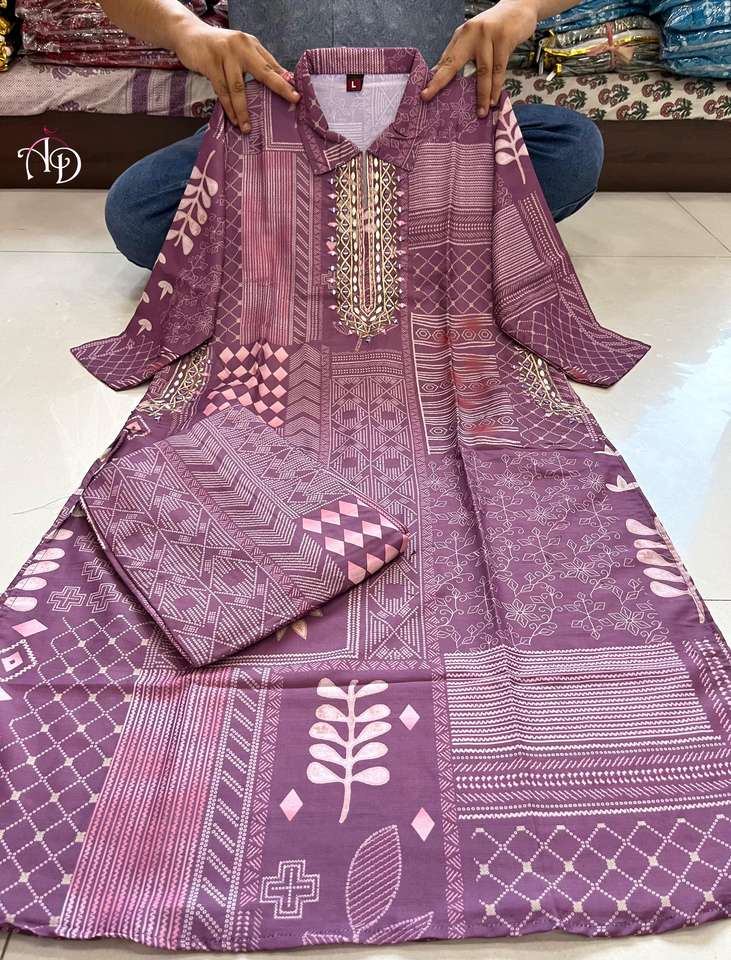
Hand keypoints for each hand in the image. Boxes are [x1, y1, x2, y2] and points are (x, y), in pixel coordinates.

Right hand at [175, 21, 298, 131]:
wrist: (188, 34)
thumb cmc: (217, 47)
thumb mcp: (239, 50)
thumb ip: (256, 63)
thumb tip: (280, 79)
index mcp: (251, 44)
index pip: (272, 64)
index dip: (284, 80)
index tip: (297, 96)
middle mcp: (241, 47)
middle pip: (263, 71)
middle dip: (279, 87)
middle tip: (292, 100)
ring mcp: (225, 54)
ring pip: (238, 88)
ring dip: (243, 111)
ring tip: (247, 128)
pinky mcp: (211, 63)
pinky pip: (222, 91)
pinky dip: (228, 107)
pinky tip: (233, 120)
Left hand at [421, 0, 538, 114]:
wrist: (520, 7)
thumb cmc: (497, 28)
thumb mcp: (476, 38)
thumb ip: (463, 55)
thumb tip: (447, 76)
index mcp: (462, 35)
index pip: (446, 59)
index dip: (435, 78)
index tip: (424, 94)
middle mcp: (471, 33)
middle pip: (454, 63)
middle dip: (441, 82)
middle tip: (431, 98)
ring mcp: (487, 35)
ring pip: (482, 71)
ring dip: (482, 95)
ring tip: (481, 112)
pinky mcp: (504, 39)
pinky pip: (499, 69)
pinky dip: (496, 87)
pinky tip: (494, 99)